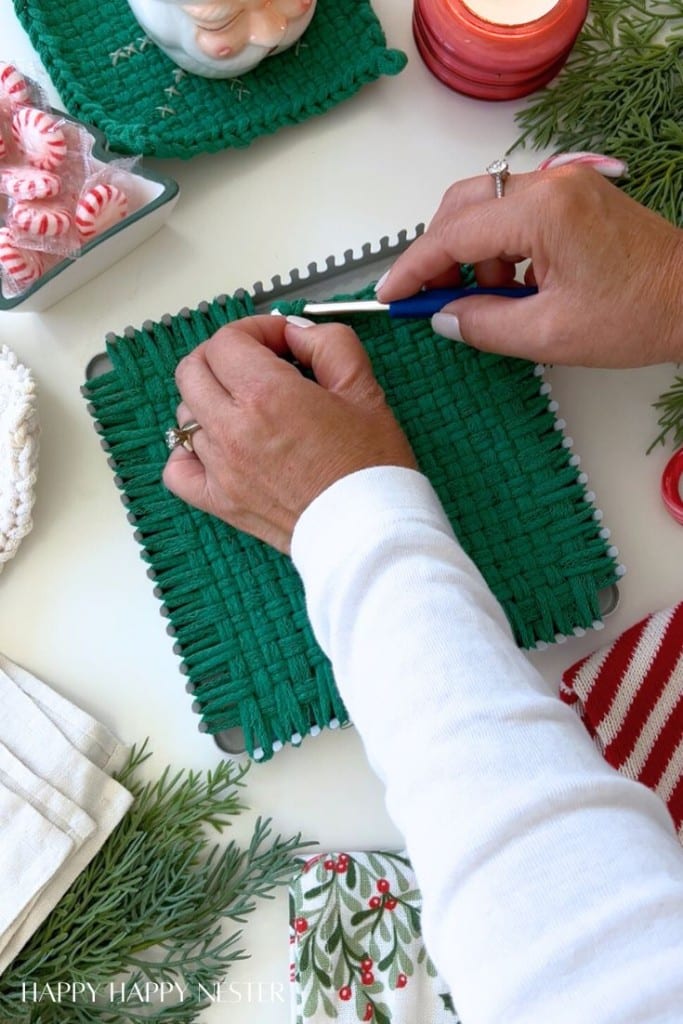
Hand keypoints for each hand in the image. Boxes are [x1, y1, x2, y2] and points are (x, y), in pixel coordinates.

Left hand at [163, 315, 416, 552]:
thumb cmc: (371, 469)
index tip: (280, 342)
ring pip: (185, 414)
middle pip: (193, 369)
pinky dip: (188, 452)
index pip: (228, 340)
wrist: (371, 533)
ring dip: (211, 399)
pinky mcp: (220, 501)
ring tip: (248, 408)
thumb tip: (297, 334)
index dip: (256, 330)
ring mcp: (220, 468)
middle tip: (257, 364)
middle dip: (224, 356)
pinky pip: (178, 469)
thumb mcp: (364, 390)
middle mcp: (233, 429)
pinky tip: (215, 447)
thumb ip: (328, 344)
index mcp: (267, 396)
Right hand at [378, 165, 682, 366]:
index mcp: (543, 212)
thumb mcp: (550, 334)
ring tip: (491, 302)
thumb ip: (484, 324)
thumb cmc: (637, 315)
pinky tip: (516, 286)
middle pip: (463, 205)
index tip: (390, 293)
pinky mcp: (574, 196)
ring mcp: (565, 184)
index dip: (414, 267)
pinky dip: (500, 247)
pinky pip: (515, 213)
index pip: (453, 234)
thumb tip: (441, 316)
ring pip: (486, 207)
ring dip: (473, 253)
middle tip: (433, 299)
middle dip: (439, 253)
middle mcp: (550, 184)